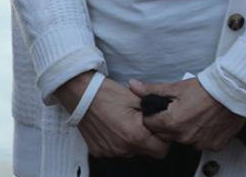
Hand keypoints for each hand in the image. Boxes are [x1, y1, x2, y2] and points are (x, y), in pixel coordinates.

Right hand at [55, 74, 169, 159]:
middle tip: (142, 121)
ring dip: (132, 139)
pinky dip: (118, 140)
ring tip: (125, 120)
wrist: (81, 94)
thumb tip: (164, 116)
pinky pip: (116, 150)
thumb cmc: (107, 93)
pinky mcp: (99, 151)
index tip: (158, 128)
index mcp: (135, 135)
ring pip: (131, 151)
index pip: (161, 150)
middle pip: (146, 151)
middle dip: (148, 138)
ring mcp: (110, 152)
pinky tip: (113, 125)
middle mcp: (123, 148)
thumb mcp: (135, 97)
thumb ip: (153, 110)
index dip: (164, 139)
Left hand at [129, 77, 245, 151]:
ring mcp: (199, 143)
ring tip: (194, 112)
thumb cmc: (206, 88)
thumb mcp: (176, 86)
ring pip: (184, 139)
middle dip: (169, 122)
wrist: (231, 91)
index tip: (161, 109)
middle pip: (167, 134)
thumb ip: (152, 90)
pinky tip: (205, 120)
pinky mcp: (213, 145)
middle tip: (180, 108)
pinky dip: (201, 133)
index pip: (151, 125)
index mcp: (172, 123)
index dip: (154, 116)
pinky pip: (201, 142)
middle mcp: (184, 137)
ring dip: (185, 129)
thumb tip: (134, 86)